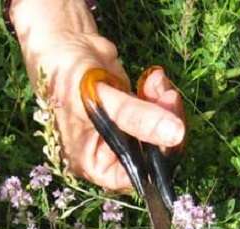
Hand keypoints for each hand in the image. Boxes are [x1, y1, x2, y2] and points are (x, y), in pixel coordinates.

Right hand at [11, 0, 184, 190]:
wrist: (62, 41)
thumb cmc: (64, 76)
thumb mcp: (97, 99)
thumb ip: (136, 117)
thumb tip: (177, 133)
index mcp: (91, 162)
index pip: (132, 177)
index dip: (156, 162)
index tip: (172, 135)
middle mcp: (108, 153)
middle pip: (150, 155)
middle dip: (165, 127)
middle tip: (169, 98)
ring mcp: (122, 132)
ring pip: (158, 132)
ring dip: (165, 107)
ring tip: (158, 82)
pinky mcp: (132, 112)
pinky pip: (156, 112)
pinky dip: (160, 95)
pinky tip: (152, 78)